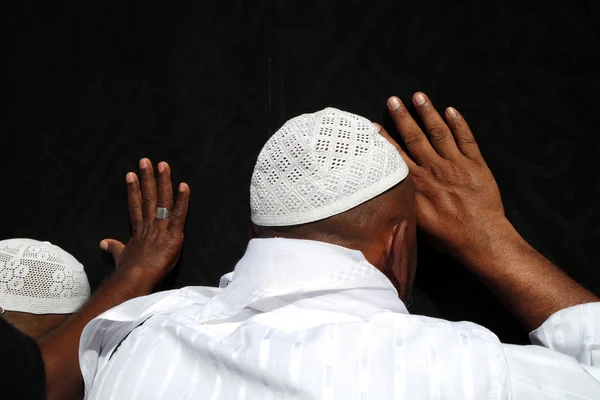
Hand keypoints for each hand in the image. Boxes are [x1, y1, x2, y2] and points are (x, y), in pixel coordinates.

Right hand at [100, 158, 189, 285]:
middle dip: (147, 178)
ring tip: (163, 165)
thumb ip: (114, 247)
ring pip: (163, 200)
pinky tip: (184, 185)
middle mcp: (149, 224)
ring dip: (163, 181)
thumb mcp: (120, 257)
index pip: (136, 205)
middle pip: (149, 197)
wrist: (135, 277)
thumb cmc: (128, 271)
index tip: (131, 175)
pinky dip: (183, 200)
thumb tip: (103, 243)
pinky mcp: (173, 234)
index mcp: (138, 230)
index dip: (133, 190)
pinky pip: (179, 214)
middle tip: (146, 160)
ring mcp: (161, 227)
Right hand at [381, 92, 506, 258]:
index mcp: (417, 184)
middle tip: (393, 100)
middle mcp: (433, 170)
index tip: (374, 125)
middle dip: (402, 117)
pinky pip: (466, 139)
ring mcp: (456, 165)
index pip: (397, 155)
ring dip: (428, 113)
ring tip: (418, 96)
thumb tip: (389, 196)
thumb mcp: (416, 224)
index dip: (385, 139)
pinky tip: (451, 110)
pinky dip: (459, 124)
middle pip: (415, 137)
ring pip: (439, 132)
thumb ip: (403, 204)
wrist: (481, 240)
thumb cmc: (447, 237)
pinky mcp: (476, 165)